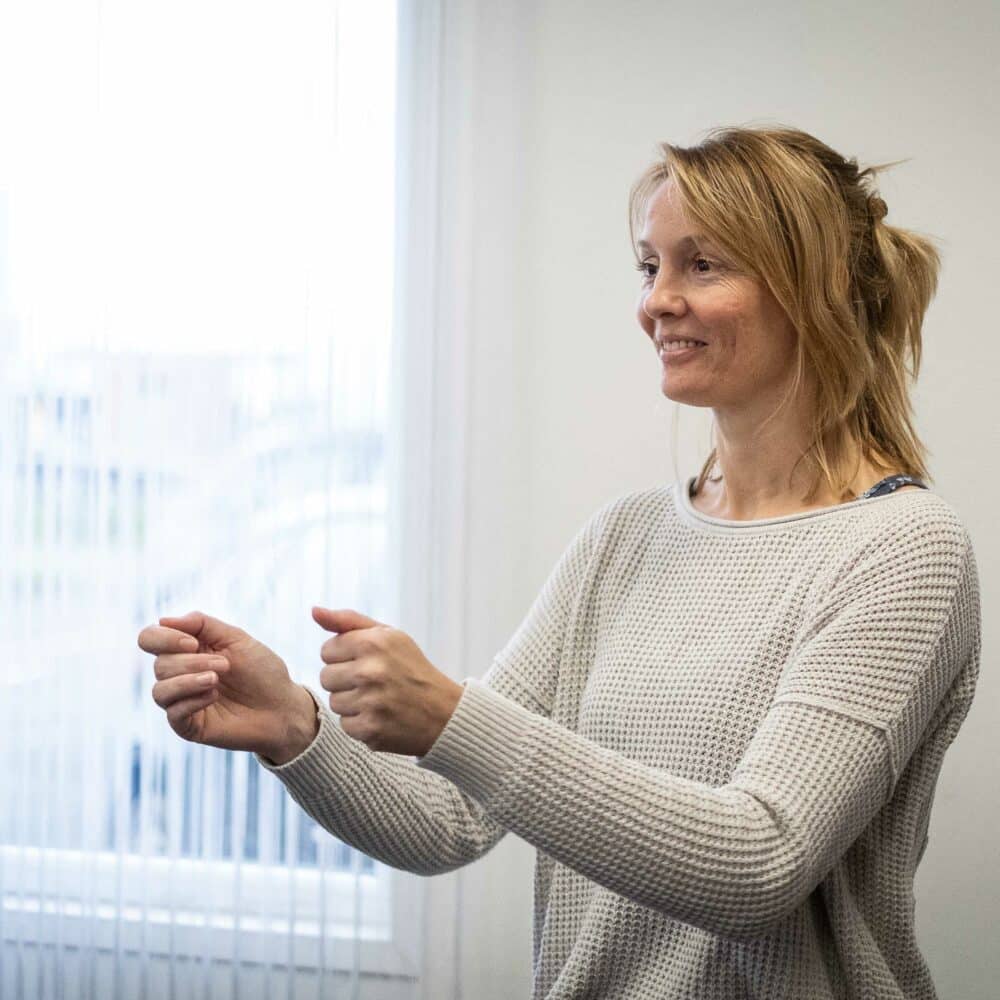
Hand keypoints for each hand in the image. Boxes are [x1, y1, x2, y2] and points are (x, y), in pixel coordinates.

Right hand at [137, 611, 318, 763]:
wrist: (283, 707)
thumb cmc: (262, 671)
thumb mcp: (236, 639)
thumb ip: (202, 625)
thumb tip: (163, 620)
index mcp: (187, 650)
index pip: (151, 639)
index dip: (164, 638)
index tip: (194, 642)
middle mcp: (179, 675)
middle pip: (159, 664)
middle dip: (191, 662)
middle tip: (225, 665)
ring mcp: (182, 701)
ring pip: (159, 691)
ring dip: (188, 681)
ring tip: (217, 679)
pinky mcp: (188, 725)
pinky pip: (172, 713)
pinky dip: (191, 700)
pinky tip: (213, 697)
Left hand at [313, 607, 463, 755]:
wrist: (445, 713)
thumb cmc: (412, 669)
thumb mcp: (389, 636)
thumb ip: (349, 621)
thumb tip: (314, 611)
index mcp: (374, 642)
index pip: (327, 650)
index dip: (344, 657)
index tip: (366, 662)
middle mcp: (371, 670)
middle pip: (325, 677)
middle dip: (345, 680)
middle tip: (373, 683)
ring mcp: (371, 701)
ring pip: (334, 702)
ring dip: (352, 703)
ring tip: (378, 699)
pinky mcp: (371, 729)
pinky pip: (344, 724)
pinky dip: (360, 723)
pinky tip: (381, 716)